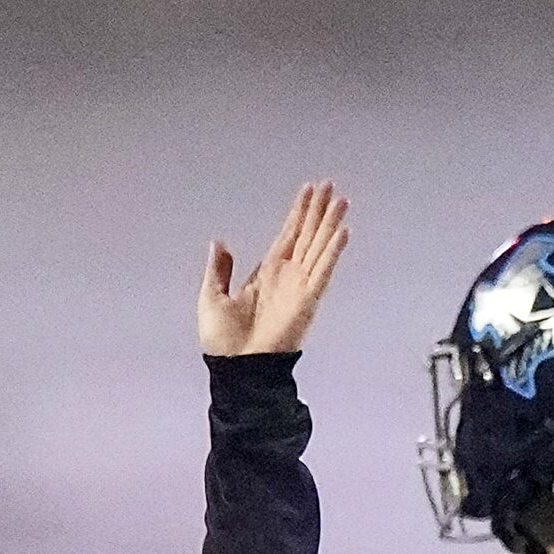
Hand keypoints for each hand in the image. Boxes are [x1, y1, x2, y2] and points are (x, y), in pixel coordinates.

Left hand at [201, 181, 349, 356]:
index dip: (298, 213)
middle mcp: (287, 277)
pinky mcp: (307, 300)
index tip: (308, 191)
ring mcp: (299, 287)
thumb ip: (219, 269)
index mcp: (266, 274)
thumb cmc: (223, 342)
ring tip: (341, 200)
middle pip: (307, 235)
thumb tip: (220, 243)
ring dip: (330, 224)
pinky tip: (342, 232)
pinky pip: (322, 271)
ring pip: (318, 247)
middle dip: (318, 210)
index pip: (288, 236)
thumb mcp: (212, 296)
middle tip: (330, 185)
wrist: (236, 369)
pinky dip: (332, 251)